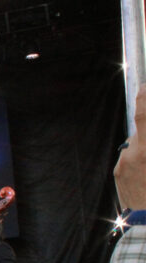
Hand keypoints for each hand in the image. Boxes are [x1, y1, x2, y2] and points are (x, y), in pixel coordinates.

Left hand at [115, 85, 145, 210]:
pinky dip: (140, 161)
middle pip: (142, 131)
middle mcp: (133, 155)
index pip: (144, 116)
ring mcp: (124, 166)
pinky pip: (130, 160)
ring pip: (137, 146)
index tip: (144, 87)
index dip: (145, 98)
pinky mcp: (119, 176)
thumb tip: (143, 129)